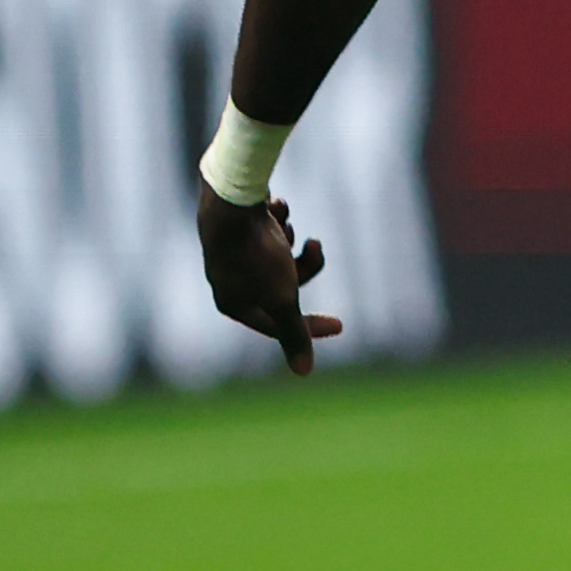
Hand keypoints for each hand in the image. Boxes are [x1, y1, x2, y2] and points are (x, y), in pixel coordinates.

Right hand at [196, 184, 341, 376]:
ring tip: (285, 221)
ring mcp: (232, 252)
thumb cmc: (257, 254)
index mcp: (233, 304)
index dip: (309, 327)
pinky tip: (276, 205)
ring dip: (290, 238)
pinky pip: (270, 230)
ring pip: (279, 255)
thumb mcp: (282, 299)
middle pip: (282, 287)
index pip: (277, 326)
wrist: (231, 198)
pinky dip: (280, 219)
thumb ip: (294, 333)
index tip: (340, 324)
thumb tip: (304, 372)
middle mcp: (229, 281)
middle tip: (315, 244)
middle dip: (303, 266)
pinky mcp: (239, 226)